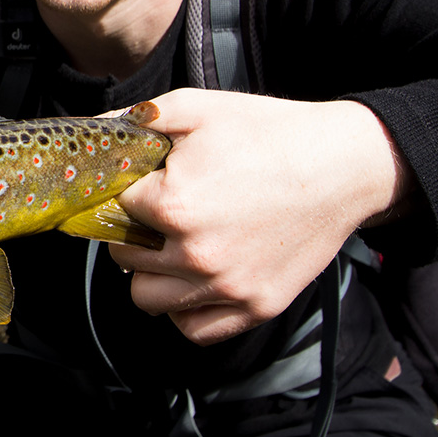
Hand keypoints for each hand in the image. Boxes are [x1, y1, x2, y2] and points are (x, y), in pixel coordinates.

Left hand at [108, 88, 413, 345]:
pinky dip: (186, 309)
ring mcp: (227, 286)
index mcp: (173, 204)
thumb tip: (93, 131)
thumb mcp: (198, 107)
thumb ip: (138, 119)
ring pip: (148, 299)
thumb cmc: (270, 132)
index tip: (139, 186)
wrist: (344, 165)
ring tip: (172, 248)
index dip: (122, 193)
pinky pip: (194, 328)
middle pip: (122, 256)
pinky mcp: (256, 307)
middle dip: (132, 233)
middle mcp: (195, 253)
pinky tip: (194, 279)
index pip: (112, 208)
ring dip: (151, 274)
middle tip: (157, 215)